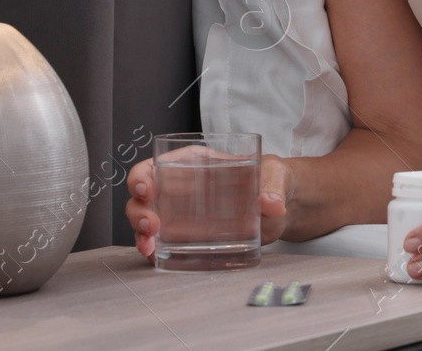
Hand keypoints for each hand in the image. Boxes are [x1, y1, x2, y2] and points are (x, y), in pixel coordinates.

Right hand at [125, 152, 295, 260]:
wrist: (283, 208)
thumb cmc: (273, 180)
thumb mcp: (275, 175)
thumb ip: (273, 185)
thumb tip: (272, 203)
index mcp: (194, 163)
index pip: (157, 164)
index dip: (142, 175)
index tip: (144, 188)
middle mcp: (181, 187)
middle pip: (144, 196)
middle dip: (139, 210)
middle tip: (151, 226)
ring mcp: (182, 214)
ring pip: (147, 221)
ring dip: (141, 234)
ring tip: (149, 247)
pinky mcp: (190, 238)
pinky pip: (163, 244)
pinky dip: (155, 252)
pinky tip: (156, 259)